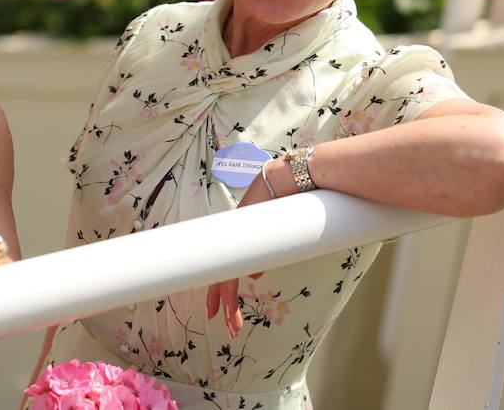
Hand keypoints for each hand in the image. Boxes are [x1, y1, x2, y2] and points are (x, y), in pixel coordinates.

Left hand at [205, 159, 284, 338]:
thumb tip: (255, 275)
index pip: (226, 266)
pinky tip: (228, 307)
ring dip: (227, 303)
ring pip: (225, 276)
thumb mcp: (276, 233)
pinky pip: (231, 268)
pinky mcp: (239, 238)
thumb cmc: (285, 200)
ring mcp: (234, 238)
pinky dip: (229, 289)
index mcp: (239, 239)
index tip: (218, 308)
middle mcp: (233, 239)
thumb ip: (265, 253)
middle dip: (220, 302)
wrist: (285, 179)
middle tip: (220, 324)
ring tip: (230, 324)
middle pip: (220, 274)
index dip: (220, 288)